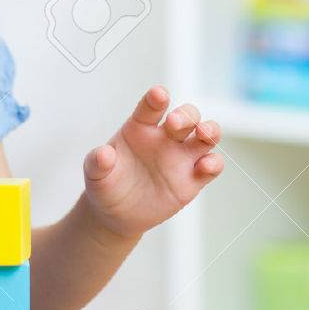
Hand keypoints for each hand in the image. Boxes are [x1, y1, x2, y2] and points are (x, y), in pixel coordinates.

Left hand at [80, 85, 222, 240]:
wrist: (115, 214)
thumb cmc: (106, 185)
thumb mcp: (95, 174)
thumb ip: (97, 162)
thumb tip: (104, 154)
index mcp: (140, 128)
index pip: (151, 108)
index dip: (156, 99)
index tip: (159, 95)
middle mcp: (165, 138)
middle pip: (186, 116)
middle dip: (185, 115)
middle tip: (174, 123)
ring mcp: (181, 157)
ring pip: (206, 135)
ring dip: (210, 130)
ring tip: (203, 133)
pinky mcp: (192, 180)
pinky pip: (211, 166)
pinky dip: (213, 163)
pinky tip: (205, 165)